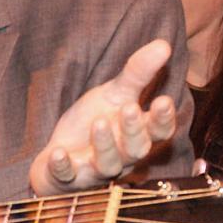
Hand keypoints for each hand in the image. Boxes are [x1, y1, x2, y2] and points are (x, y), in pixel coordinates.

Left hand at [29, 39, 177, 194]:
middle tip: (128, 108)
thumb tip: (163, 44)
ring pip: (108, 164)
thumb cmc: (95, 122)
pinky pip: (67, 175)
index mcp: (136, 135)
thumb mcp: (115, 94)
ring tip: (99, 123)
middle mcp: (121, 156)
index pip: (158, 131)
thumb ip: (138, 73)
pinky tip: (59, 153)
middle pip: (136, 149)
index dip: (163, 119)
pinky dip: (63, 166)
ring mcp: (95, 169)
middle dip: (134, 130)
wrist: (60, 154)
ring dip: (105, 145)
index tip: (163, 100)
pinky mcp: (68, 178)